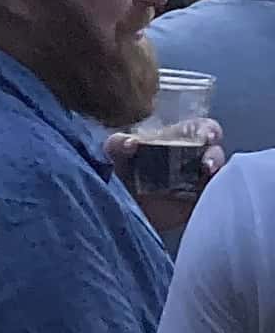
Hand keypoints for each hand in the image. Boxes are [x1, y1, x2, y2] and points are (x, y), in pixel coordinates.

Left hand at [111, 116, 223, 247]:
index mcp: (177, 139)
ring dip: (216, 179)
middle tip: (207, 164)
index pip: (201, 129)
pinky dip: (214, 199)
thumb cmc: (120, 169)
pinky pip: (212, 200)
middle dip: (214, 156)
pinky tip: (206, 201)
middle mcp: (192, 158)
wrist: (118, 201)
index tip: (208, 135)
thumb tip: (129, 143)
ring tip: (205, 183)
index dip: (209, 130)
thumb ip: (118, 144)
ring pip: (218, 177)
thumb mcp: (114, 152)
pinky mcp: (195, 204)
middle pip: (214, 152)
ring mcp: (196, 182)